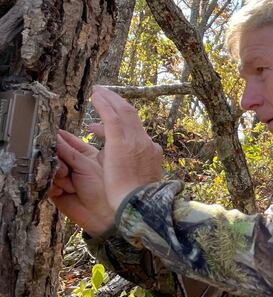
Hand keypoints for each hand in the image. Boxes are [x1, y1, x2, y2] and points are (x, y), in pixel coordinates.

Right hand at [52, 130, 114, 236]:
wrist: (101, 216)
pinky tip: (63, 192)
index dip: (58, 139)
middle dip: (57, 161)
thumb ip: (69, 152)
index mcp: (84, 154)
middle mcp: (73, 164)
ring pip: (49, 168)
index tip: (50, 137)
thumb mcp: (87, 166)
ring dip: (58, 176)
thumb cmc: (102, 188)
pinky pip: (46, 183)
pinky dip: (53, 187)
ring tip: (71, 186)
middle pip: (54, 153)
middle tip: (66, 170)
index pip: (66, 140)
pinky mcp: (56, 190)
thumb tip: (56, 136)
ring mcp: (63, 177)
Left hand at [89, 86, 163, 210]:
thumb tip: (116, 158)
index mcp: (151, 151)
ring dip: (111, 100)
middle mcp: (147, 142)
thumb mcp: (134, 177)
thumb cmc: (133, 198)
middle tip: (105, 94)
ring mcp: (136, 141)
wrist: (139, 204)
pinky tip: (96, 94)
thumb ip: (128, 165)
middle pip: (132, 116)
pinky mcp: (121, 142)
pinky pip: (113, 117)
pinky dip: (105, 104)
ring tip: (98, 92)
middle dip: (118, 103)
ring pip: (124, 112)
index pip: (136, 130)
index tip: (105, 122)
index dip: (122, 121)